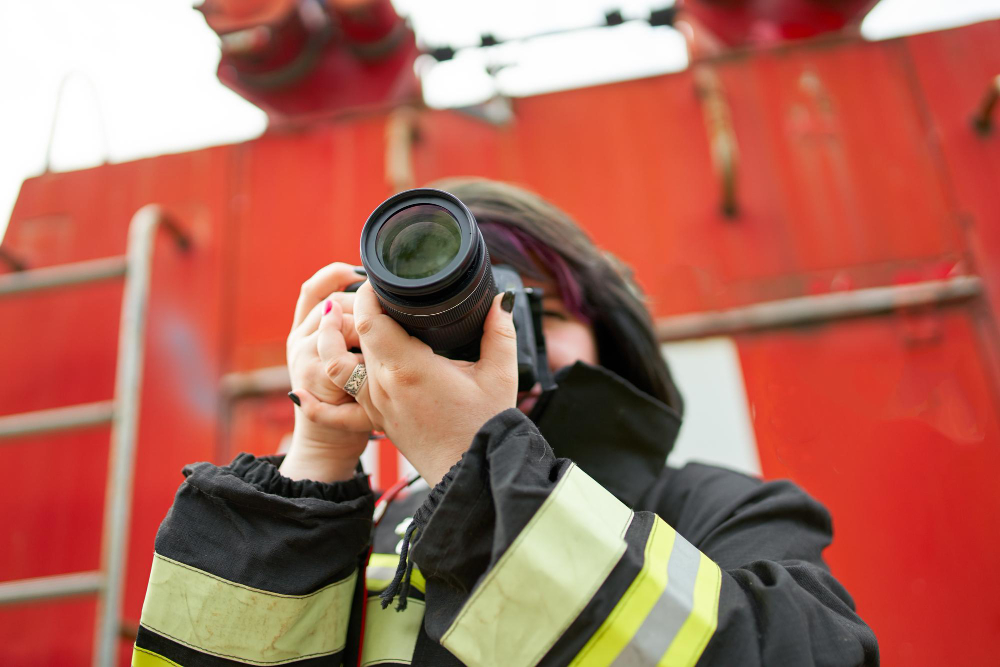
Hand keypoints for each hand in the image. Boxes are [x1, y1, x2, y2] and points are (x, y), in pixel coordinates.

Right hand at [281, 263, 371, 481]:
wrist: (327, 442)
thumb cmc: (344, 398)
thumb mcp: (343, 357)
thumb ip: (351, 330)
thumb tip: (383, 299)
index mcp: (304, 332)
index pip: (313, 290)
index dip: (334, 275)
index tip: (361, 270)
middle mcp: (299, 342)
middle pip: (331, 304)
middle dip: (361, 305)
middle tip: (387, 310)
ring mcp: (304, 361)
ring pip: (336, 325)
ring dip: (363, 327)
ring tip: (384, 338)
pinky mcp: (316, 381)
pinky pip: (342, 356)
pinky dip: (363, 354)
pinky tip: (379, 360)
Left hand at [321, 282, 517, 485]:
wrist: (470, 473)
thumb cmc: (485, 426)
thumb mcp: (500, 374)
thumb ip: (500, 332)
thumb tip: (501, 301)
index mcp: (408, 367)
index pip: (369, 319)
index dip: (367, 294)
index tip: (379, 278)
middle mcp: (382, 384)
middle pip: (350, 335)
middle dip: (353, 307)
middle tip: (367, 290)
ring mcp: (374, 404)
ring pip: (334, 366)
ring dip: (328, 339)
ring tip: (332, 317)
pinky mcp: (375, 421)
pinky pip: (336, 408)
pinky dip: (317, 396)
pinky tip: (302, 388)